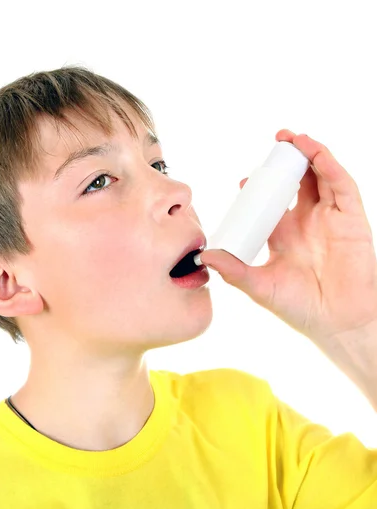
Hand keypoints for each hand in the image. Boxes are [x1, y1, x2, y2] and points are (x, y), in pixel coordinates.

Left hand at [198, 130, 376, 344]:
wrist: (338, 322)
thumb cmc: (301, 308)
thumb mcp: (260, 287)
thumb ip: (234, 271)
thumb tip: (204, 255)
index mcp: (284, 235)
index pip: (270, 203)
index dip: (259, 188)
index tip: (244, 181)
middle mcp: (307, 222)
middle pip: (296, 182)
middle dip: (284, 162)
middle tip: (273, 144)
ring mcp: (330, 218)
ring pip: (320, 176)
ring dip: (307, 153)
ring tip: (291, 138)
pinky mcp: (352, 218)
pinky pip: (341, 184)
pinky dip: (329, 165)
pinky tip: (314, 152)